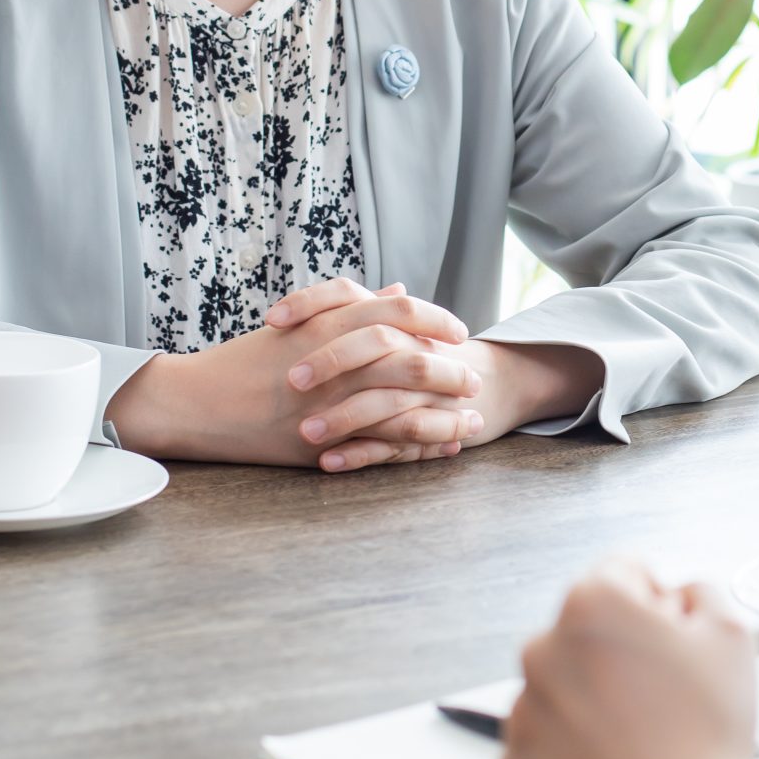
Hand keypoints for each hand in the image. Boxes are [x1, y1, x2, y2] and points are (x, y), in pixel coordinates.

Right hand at [105, 280, 480, 467]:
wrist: (194, 401)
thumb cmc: (245, 360)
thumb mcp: (300, 324)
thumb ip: (352, 307)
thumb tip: (398, 291)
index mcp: (327, 324)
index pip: (399, 312)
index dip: (436, 319)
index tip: (459, 331)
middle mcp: (332, 360)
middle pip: (412, 358)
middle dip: (451, 370)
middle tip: (473, 377)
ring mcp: (328, 403)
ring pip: (405, 406)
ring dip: (445, 413)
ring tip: (473, 419)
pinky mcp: (321, 441)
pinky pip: (382, 445)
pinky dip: (417, 446)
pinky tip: (440, 448)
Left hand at [268, 281, 603, 471]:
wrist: (485, 387)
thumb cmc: (421, 357)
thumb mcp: (387, 331)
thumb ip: (353, 313)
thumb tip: (293, 307)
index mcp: (394, 320)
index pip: (351, 295)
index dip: (311, 303)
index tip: (273, 320)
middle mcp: (412, 350)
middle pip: (376, 345)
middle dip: (333, 361)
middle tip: (292, 381)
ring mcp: (423, 393)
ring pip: (385, 402)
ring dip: (343, 418)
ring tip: (304, 434)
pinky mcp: (427, 432)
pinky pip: (394, 446)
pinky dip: (359, 454)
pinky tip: (327, 463)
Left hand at [502, 559, 758, 758]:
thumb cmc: (708, 733)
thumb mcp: (731, 631)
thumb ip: (697, 588)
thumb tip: (676, 593)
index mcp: (591, 603)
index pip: (624, 572)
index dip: (659, 603)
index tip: (672, 636)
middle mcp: (543, 647)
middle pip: (586, 628)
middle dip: (620, 648)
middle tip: (663, 689)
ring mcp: (524, 706)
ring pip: (563, 681)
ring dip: (593, 694)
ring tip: (641, 730)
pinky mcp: (517, 758)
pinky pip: (546, 733)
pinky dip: (573, 741)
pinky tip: (613, 755)